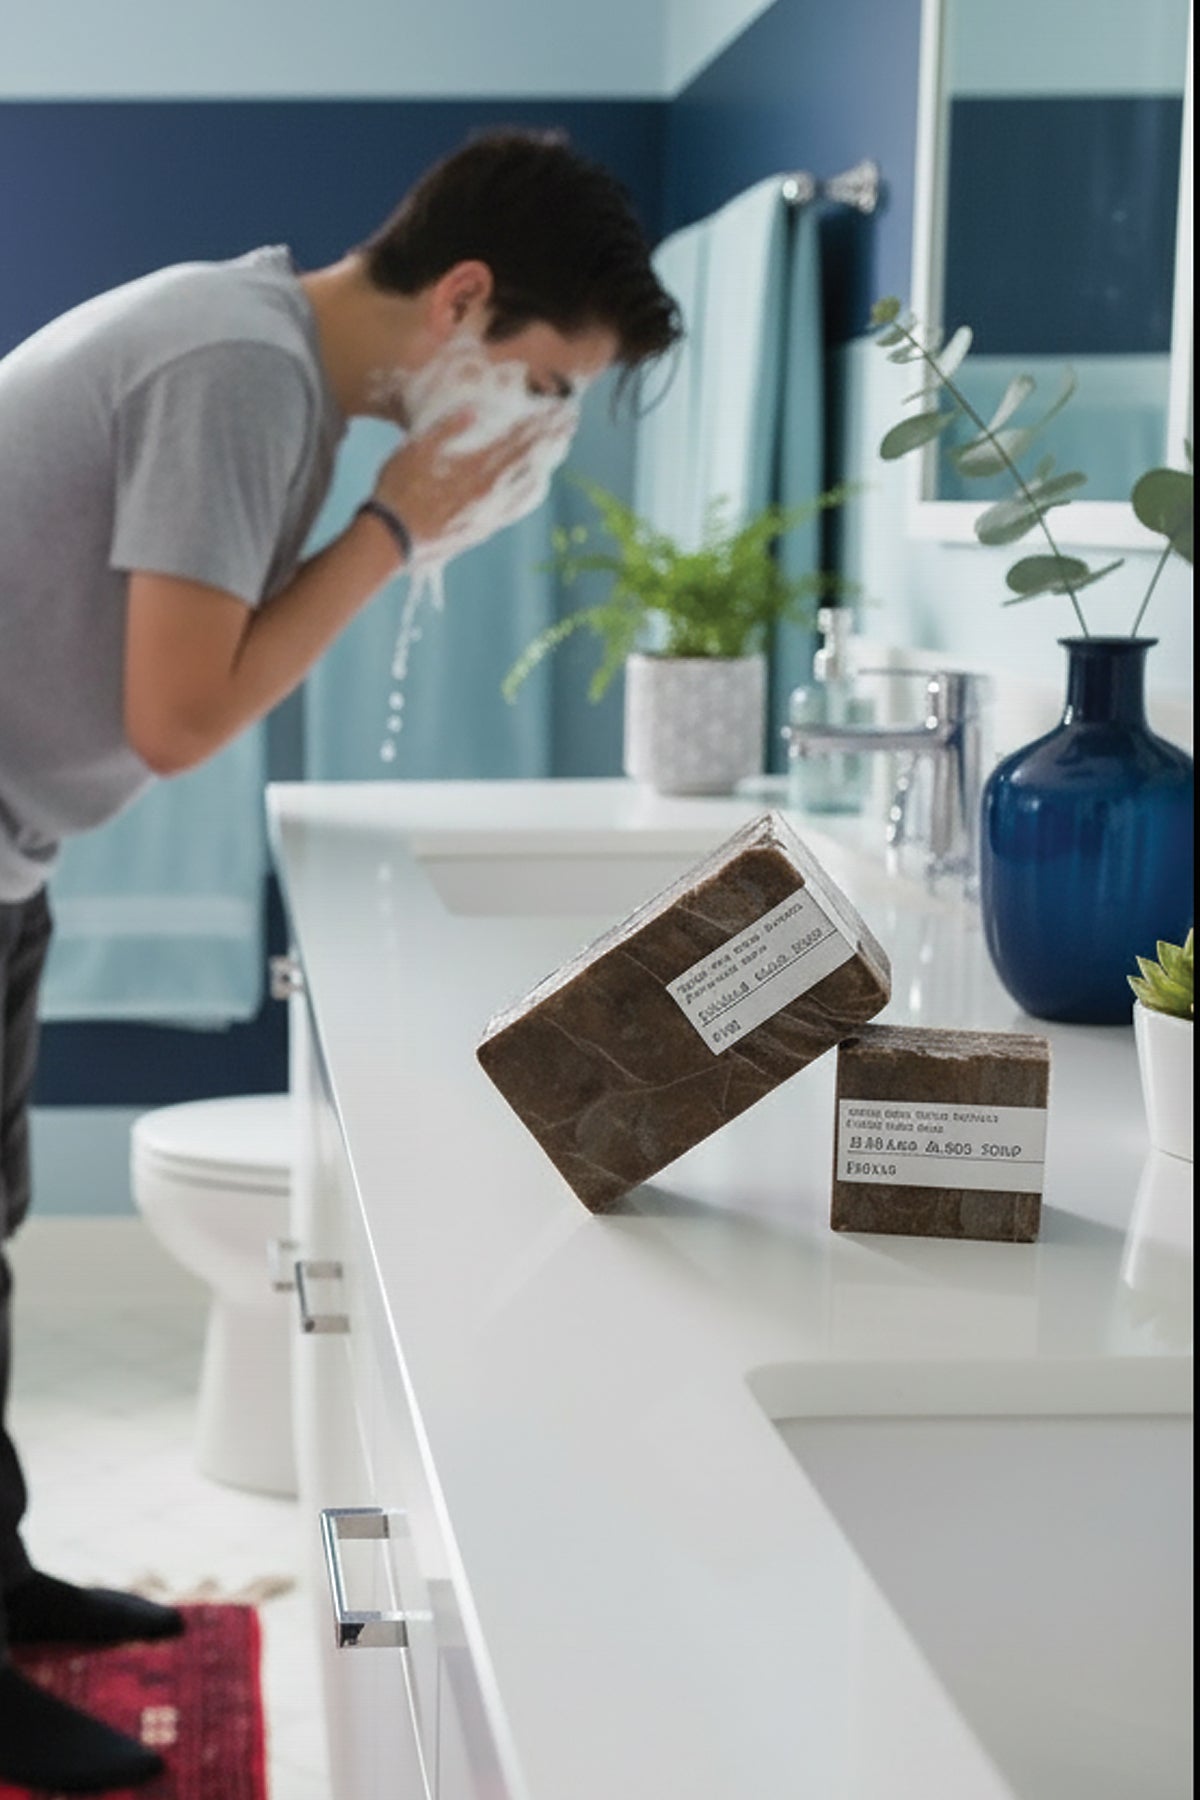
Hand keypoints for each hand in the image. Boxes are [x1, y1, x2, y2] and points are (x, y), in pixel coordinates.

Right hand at [371, 409, 556, 558]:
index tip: (556, 409)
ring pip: (524, 484)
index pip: (513, 440)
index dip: (536, 424)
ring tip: (558, 449)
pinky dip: (529, 494)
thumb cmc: (397, 490)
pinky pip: (513, 509)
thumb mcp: (414, 450)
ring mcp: (488, 512)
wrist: (392, 540)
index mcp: (473, 466)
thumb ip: (444, 431)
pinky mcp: (482, 528)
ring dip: (542, 463)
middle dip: (547, 440)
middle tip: (567, 424)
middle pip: (525, 460)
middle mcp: (487, 490)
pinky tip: (537, 487)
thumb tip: (472, 411)